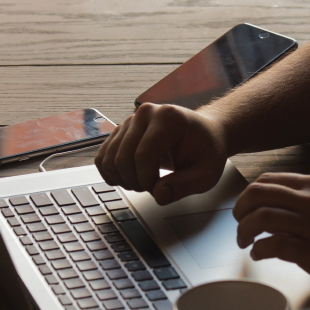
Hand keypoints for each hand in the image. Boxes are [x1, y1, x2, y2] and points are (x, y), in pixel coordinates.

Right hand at [95, 103, 228, 204]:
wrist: (203, 135)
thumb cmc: (206, 151)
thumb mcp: (205, 174)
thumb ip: (184, 186)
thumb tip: (159, 195)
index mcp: (168, 118)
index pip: (143, 155)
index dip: (148, 181)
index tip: (160, 190)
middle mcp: (145, 113)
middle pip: (123, 158)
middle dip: (135, 182)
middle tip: (153, 188)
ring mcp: (130, 120)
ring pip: (109, 159)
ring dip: (123, 180)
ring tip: (143, 182)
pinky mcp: (121, 131)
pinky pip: (103, 156)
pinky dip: (112, 173)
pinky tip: (129, 178)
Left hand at [233, 173, 309, 287]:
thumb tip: (284, 204)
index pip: (270, 180)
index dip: (250, 194)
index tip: (245, 207)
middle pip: (259, 194)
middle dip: (240, 209)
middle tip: (238, 222)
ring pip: (262, 218)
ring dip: (244, 231)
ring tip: (244, 241)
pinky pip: (274, 246)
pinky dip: (259, 250)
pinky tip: (258, 255)